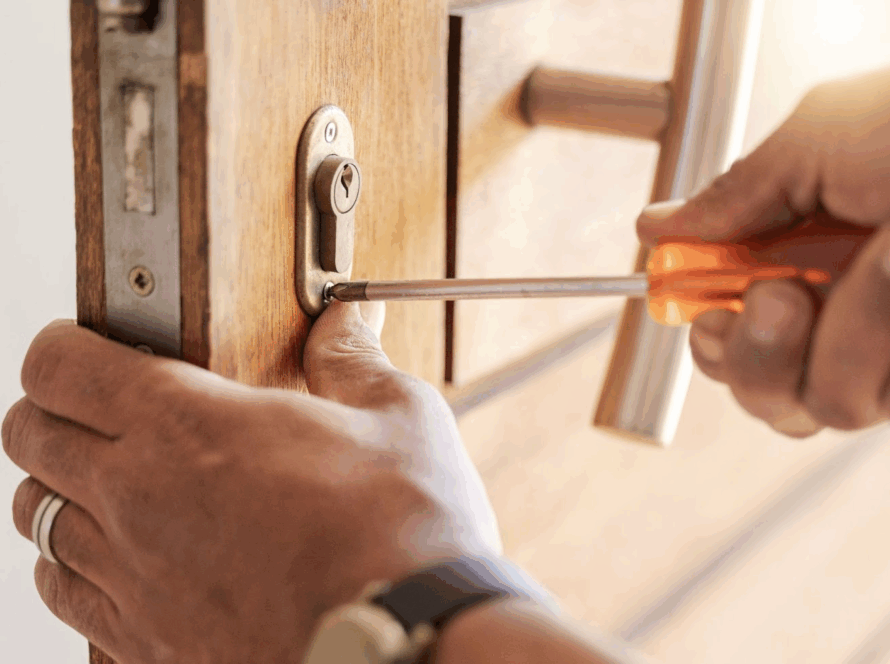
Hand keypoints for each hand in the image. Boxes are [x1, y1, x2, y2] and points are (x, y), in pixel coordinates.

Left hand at [2, 301, 502, 662]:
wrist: (407, 647)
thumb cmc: (406, 531)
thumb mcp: (397, 416)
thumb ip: (352, 361)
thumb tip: (344, 323)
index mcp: (189, 424)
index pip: (60, 367)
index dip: (63, 345)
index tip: (85, 344)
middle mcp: (139, 499)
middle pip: (28, 439)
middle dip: (51, 411)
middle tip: (96, 407)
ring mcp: (135, 580)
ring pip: (36, 521)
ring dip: (60, 491)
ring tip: (106, 483)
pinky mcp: (148, 646)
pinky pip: (68, 601)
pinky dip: (77, 572)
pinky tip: (122, 563)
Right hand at [637, 67, 889, 437]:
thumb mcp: (819, 140)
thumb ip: (733, 196)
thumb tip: (656, 226)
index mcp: (809, 255)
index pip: (729, 324)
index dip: (708, 333)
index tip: (706, 312)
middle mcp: (846, 311)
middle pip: (759, 388)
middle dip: (749, 358)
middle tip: (776, 299)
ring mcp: (888, 351)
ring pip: (813, 406)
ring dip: (828, 345)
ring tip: (874, 273)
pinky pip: (862, 398)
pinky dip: (867, 354)